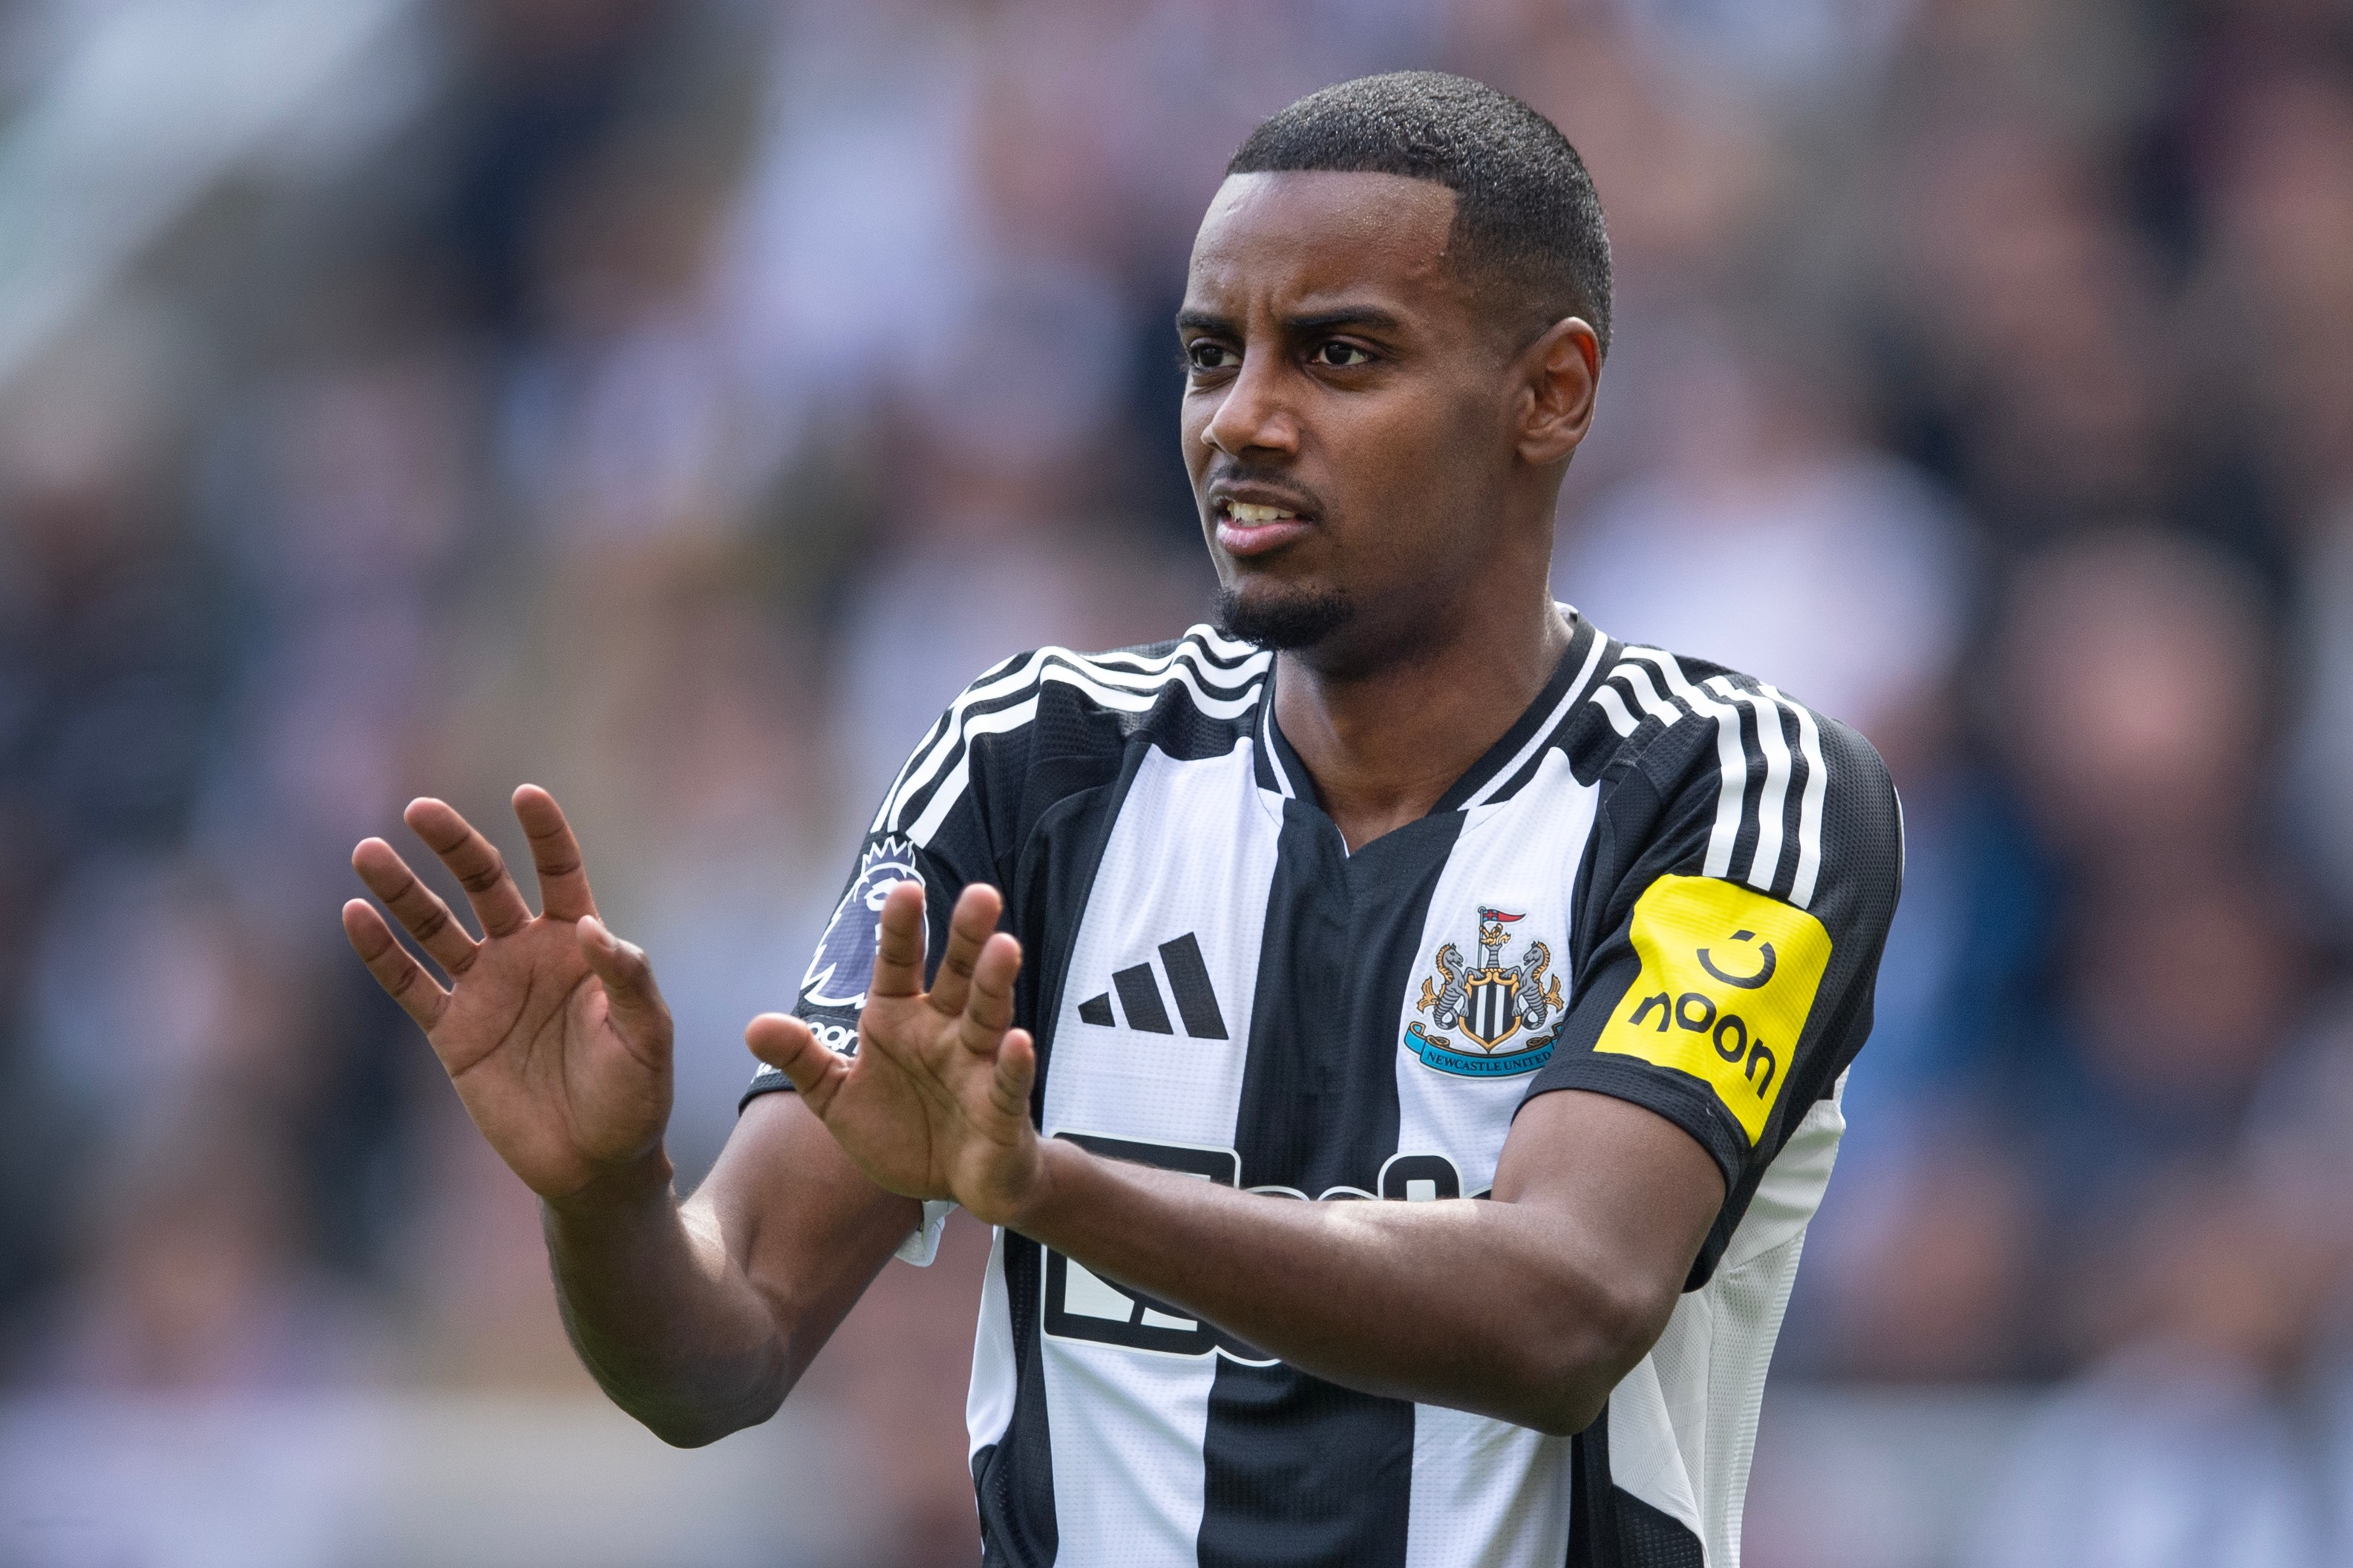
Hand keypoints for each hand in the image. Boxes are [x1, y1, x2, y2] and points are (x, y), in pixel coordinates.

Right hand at [342, 788, 672, 1202]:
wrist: (596, 1161)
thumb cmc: (635, 1094)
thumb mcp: (646, 1035)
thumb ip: (626, 979)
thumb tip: (590, 927)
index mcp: (579, 943)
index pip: (559, 872)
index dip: (545, 833)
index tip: (527, 795)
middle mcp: (526, 954)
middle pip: (484, 884)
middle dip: (454, 845)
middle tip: (420, 810)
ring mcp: (485, 990)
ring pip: (435, 927)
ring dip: (401, 890)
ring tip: (369, 853)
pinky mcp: (452, 1032)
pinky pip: (409, 984)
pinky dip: (381, 952)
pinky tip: (355, 915)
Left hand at [745, 882, 1042, 1227]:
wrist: (954, 1187)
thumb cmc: (901, 1130)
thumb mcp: (837, 1097)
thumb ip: (801, 1059)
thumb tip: (752, 1026)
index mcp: (901, 1019)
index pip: (900, 963)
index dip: (902, 928)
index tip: (906, 889)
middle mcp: (945, 1031)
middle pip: (958, 975)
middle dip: (968, 937)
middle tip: (981, 894)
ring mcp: (977, 1066)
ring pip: (988, 1016)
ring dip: (996, 983)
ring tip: (1005, 947)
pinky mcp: (1001, 1108)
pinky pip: (1007, 1082)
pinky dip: (1013, 1063)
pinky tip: (1018, 1041)